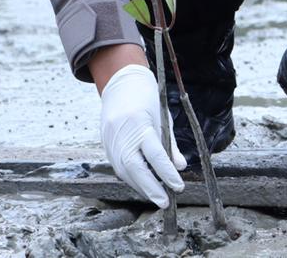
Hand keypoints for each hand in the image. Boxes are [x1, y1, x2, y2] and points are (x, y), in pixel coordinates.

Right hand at [99, 64, 185, 207]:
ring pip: (125, 171)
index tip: (178, 186)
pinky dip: (132, 177)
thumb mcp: (163, 116)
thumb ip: (171, 143)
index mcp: (140, 123)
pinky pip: (118, 166)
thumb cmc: (147, 98)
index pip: (155, 154)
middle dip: (151, 188)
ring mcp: (111, 140)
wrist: (121, 83)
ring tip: (157, 195)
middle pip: (136, 168)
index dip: (167, 173)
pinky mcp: (105, 144)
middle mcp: (122, 134)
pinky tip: (143, 183)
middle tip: (165, 202)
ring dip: (141, 186)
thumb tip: (181, 166)